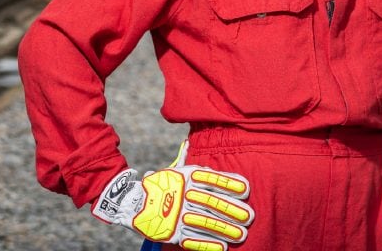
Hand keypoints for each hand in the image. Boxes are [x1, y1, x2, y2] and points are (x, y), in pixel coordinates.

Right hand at [91, 142, 254, 250]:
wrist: (131, 202)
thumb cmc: (160, 184)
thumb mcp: (174, 169)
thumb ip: (186, 158)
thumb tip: (189, 142)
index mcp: (186, 178)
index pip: (213, 180)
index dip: (231, 185)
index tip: (246, 190)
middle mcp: (184, 196)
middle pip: (212, 203)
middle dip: (233, 211)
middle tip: (250, 217)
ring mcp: (177, 215)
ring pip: (206, 223)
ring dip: (225, 230)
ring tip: (241, 234)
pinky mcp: (171, 232)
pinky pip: (192, 239)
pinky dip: (208, 244)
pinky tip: (223, 246)